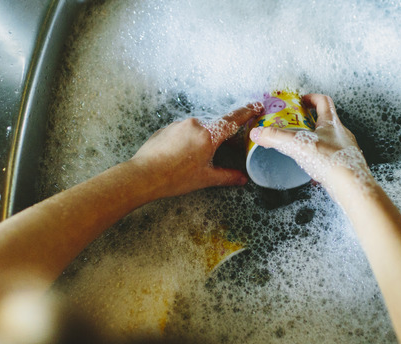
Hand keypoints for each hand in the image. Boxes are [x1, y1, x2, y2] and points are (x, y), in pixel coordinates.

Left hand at [131, 102, 263, 198]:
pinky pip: (183, 131)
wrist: (143, 175)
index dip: (247, 112)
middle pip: (215, 126)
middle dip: (221, 136)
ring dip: (203, 139)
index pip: (232, 120)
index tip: (256, 106)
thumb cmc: (175, 177)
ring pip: (198, 128)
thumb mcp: (205, 178)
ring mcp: (178, 124)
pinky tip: (182, 156)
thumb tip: (242, 179)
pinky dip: (188, 140)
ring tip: (197, 159)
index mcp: (208, 134)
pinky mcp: (166, 128)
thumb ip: (227, 176)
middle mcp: (194, 124)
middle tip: (225, 149)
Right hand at [248, 94, 373, 194]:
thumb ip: (275, 137)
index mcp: (332, 123)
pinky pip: (331, 160)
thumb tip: (258, 133)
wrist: (351, 185)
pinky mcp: (345, 166)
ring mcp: (345, 150)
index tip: (301, 101)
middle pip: (326, 121)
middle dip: (310, 122)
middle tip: (296, 125)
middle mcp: (341, 134)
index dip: (311, 98)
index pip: (323, 101)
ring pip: (329, 141)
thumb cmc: (331, 160)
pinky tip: (312, 172)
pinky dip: (320, 162)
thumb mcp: (297, 145)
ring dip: (316, 142)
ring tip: (302, 148)